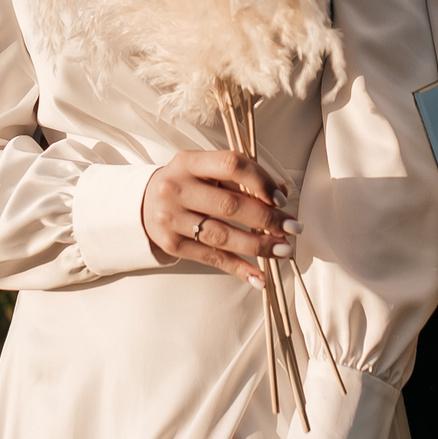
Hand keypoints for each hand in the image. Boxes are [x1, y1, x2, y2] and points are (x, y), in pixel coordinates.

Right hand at [140, 151, 295, 286]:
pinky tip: (260, 276)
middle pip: (229, 205)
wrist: (145, 204)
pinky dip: (239, 268)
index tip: (281, 199)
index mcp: (188, 162)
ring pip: (222, 235)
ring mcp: (171, 218)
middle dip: (267, 218)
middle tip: (293, 228)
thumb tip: (282, 193)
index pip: (230, 165)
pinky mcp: (171, 244)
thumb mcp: (208, 172)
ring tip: (284, 249)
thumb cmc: (188, 184)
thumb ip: (242, 178)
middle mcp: (176, 188)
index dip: (259, 181)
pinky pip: (211, 258)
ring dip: (258, 245)